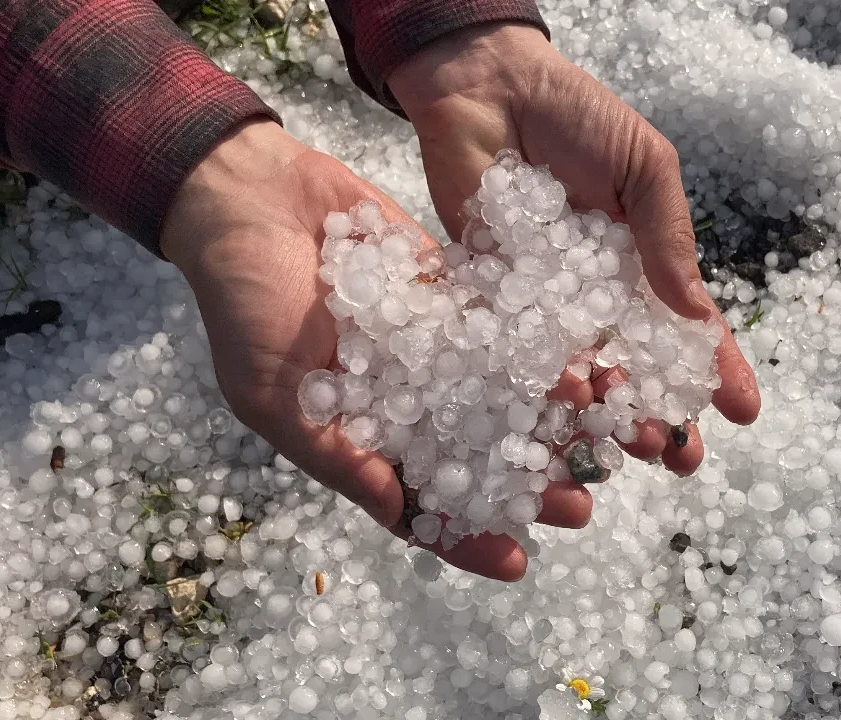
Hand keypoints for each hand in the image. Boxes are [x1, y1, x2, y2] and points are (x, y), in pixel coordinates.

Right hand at [160, 119, 591, 580]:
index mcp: (355, 435)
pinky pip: (498, 328)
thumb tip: (396, 512)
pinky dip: (536, 348)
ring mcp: (426, 346)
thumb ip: (334, 454)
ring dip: (542, 421)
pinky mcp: (445, 293)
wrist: (250, 196)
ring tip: (597, 439)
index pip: (414, 500)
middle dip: (522, 483)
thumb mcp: (270, 393)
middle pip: (471, 452)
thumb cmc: (243, 302)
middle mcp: (399, 397)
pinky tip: (579, 368)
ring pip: (494, 394)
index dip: (462, 535)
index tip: (515, 559)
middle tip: (579, 504)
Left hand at [389, 23, 762, 469]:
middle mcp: (593, 293)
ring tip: (628, 445)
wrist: (486, 87)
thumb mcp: (645, 169)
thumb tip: (695, 312)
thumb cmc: (577, 116)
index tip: (742, 413)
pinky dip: (537, 379)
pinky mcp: (488, 297)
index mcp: (638, 264)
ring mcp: (542, 300)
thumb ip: (666, 238)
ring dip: (605, 412)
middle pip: (631, 366)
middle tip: (680, 457)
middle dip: (659, 414)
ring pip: (576, 371)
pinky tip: (564, 403)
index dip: (713, 370)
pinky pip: (514, 348)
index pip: (682, 327)